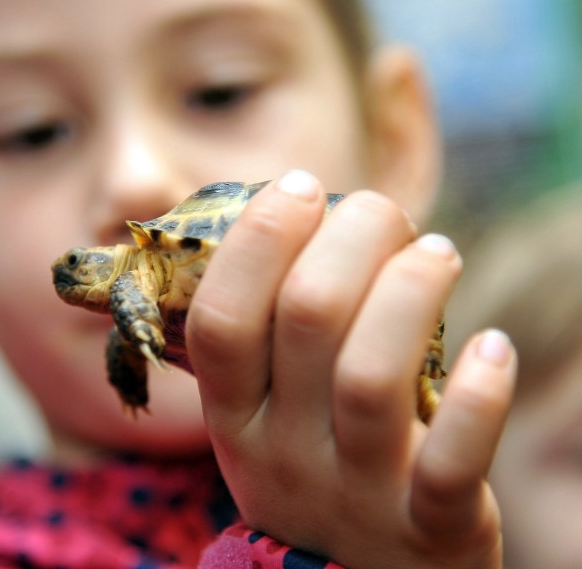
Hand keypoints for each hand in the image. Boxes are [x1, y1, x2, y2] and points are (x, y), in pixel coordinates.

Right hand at [187, 170, 515, 568]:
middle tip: (380, 211)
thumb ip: (267, 338)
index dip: (257, 239)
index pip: (220, 319)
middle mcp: (282, 454)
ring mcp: (355, 494)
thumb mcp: (262, 418)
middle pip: (307, 319)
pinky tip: (495, 348)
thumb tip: (295, 218)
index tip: (299, 186)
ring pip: (373, 374)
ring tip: (437, 252)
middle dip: (350, 236)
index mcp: (234, 418)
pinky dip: (481, 395)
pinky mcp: (429, 526)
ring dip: (412, 290)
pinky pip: (453, 459)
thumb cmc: (312, 466)